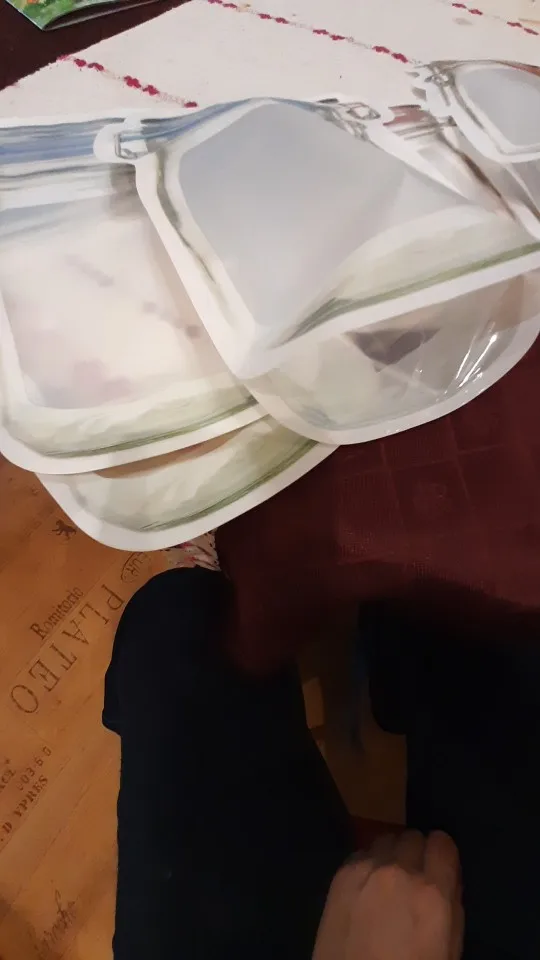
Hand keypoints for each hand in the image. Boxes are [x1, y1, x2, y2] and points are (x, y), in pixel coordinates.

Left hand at [313, 830, 463, 959]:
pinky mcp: (341, 874)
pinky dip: (368, 863)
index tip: (438, 868)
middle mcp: (399, 871)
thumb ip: (452, 906)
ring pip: (386, 839)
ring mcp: (367, 869)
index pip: (442, 842)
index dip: (442, 855)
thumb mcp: (449, 948)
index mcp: (432, 893)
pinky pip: (362, 852)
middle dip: (416, 854)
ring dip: (391, 855)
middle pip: (413, 836)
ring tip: (387, 882)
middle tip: (412, 880)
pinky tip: (366, 888)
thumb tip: (448, 877)